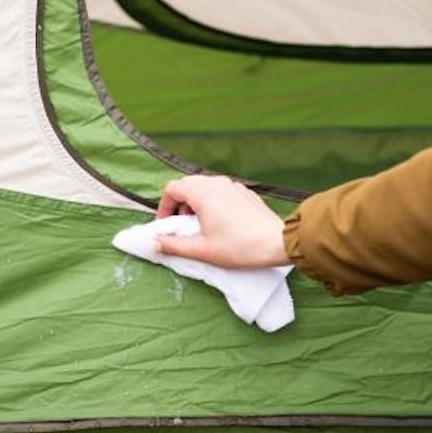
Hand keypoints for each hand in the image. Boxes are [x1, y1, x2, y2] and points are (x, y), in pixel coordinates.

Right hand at [155, 175, 288, 267]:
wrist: (277, 243)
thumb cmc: (239, 246)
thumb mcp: (201, 250)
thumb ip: (172, 245)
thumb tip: (154, 243)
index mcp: (202, 193)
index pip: (172, 189)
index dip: (163, 207)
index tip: (165, 225)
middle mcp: (216, 183)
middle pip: (187, 184)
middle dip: (178, 204)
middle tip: (179, 225)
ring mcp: (232, 186)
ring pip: (204, 186)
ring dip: (194, 202)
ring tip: (198, 225)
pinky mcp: (244, 192)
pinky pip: (220, 191)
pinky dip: (211, 202)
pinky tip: (218, 222)